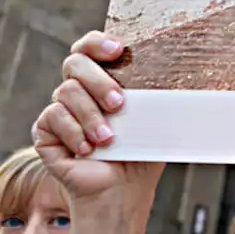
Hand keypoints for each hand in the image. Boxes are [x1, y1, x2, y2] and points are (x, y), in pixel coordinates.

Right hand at [32, 32, 163, 204]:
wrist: (122, 191)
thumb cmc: (139, 154)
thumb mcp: (154, 119)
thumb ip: (158, 94)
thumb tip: (190, 74)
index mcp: (101, 82)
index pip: (89, 49)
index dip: (97, 43)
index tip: (117, 49)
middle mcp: (77, 92)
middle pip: (74, 62)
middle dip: (98, 80)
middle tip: (119, 104)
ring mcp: (59, 110)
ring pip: (66, 91)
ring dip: (91, 116)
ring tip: (108, 139)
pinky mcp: (44, 132)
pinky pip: (52, 117)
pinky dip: (73, 133)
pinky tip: (88, 150)